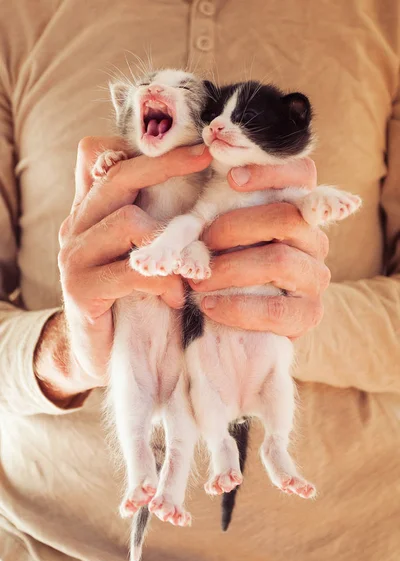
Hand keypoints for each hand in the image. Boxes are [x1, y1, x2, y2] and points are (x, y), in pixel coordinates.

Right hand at [34, 136, 210, 402]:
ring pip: (127, 223)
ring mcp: (74, 257)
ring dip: (171, 243)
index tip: (197, 150)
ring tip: (193, 267)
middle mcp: (77, 226)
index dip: (145, 150)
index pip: (103, 158)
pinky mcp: (80, 289)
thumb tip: (203, 184)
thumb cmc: (134, 299)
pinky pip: (130, 272)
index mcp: (92, 211)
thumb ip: (157, 221)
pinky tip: (176, 298)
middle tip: (206, 162)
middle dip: (167, 166)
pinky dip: (163, 282)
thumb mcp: (144, 253)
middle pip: (117, 178)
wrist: (101, 353)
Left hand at [190, 159, 329, 338]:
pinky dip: (237, 307)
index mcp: (295, 210)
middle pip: (287, 217)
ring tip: (197, 280)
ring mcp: (316, 276)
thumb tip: (195, 173)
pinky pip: (276, 308)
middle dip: (235, 227)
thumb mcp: (208, 236)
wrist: (228, 327)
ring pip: (280, 260)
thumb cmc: (218, 268)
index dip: (271, 171)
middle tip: (202, 242)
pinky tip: (209, 306)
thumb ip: (204, 211)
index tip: (231, 179)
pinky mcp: (309, 314)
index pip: (303, 174)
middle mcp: (313, 239)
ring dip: (230, 269)